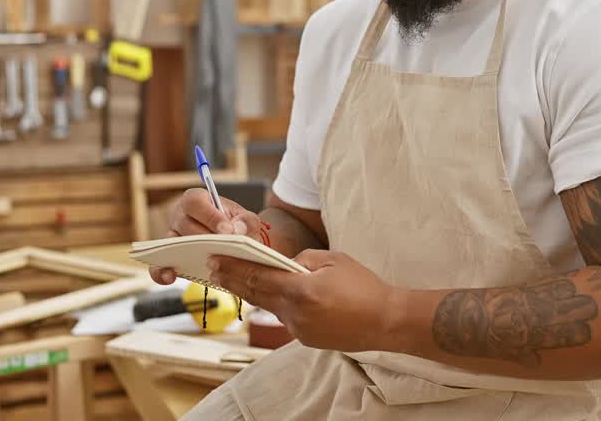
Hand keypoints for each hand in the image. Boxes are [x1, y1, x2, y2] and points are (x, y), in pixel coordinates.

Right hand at [148, 189, 262, 284]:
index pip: (196, 202)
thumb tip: (236, 230)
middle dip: (203, 237)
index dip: (209, 216)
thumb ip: (245, 222)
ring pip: (172, 244)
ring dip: (184, 254)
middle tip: (220, 249)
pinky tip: (171, 277)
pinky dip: (161, 272)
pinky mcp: (169, 257)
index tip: (226, 231)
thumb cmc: (237, 226)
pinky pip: (158, 265)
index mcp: (198, 200)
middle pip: (184, 224)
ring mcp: (173, 237)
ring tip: (200, 264)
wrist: (233, 242)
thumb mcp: (247, 220)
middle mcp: (181, 216)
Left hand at [208, 250, 404, 352]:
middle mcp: (295, 314)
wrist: (385, 321)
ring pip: (272, 306)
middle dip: (234, 280)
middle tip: (215, 268)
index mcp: (301, 290)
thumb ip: (303, 260)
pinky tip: (283, 295)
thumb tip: (284, 263)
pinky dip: (281, 304)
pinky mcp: (306, 339)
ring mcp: (299, 329)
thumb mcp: (334, 260)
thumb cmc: (364, 286)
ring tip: (242, 278)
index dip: (234, 268)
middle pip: (256, 294)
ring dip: (258, 292)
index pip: (258, 277)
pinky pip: (287, 317)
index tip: (216, 260)